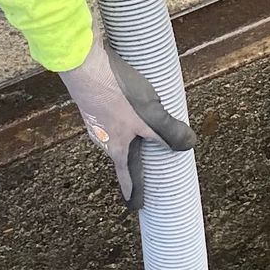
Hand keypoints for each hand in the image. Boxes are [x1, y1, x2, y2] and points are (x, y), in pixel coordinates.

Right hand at [59, 30, 193, 206]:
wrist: (82, 62)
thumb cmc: (114, 91)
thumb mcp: (150, 115)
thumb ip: (169, 132)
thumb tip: (187, 145)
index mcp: (117, 146)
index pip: (128, 175)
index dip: (134, 191)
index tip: (135, 206)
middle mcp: (102, 135)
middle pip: (119, 153)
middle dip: (131, 159)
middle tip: (141, 164)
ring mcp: (94, 116)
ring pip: (113, 132)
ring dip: (125, 132)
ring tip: (139, 126)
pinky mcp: (91, 97)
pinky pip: (108, 111)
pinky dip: (119, 110)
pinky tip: (125, 97)